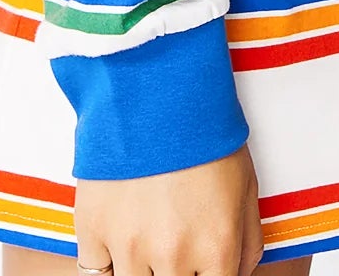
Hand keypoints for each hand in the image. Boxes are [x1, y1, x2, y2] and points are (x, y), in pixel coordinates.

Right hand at [74, 141, 262, 275]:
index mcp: (216, 249)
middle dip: (176, 274)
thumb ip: (247, 245)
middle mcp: (173, 257)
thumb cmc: (205, 131)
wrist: (156, 82)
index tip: (200, 267)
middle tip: (172, 243)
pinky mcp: (92, 228)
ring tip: (149, 239)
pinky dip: (107, 263)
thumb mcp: (246, 186)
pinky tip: (121, 238)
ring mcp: (129, 246)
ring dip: (142, 270)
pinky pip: (94, 272)